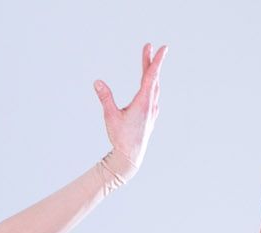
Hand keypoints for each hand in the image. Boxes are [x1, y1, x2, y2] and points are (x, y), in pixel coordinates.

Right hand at [93, 42, 166, 174]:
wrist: (130, 157)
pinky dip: (152, 87)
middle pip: (153, 79)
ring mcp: (152, 112)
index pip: (151, 76)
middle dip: (150, 62)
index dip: (156, 61)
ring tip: (148, 63)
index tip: (163, 48)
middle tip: (149, 47)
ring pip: (154, 88)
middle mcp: (151, 105)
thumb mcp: (110, 116)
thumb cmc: (120, 138)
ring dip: (151, 74)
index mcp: (143, 102)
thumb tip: (97, 82)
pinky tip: (151, 88)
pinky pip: (154, 97)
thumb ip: (105, 98)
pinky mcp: (151, 117)